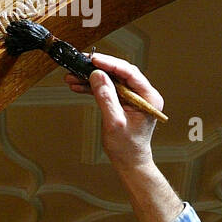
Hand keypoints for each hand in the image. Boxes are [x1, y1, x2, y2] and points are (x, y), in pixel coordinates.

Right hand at [65, 52, 164, 174]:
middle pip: (120, 73)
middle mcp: (142, 94)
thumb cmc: (128, 147)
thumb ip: (106, 97)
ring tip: (73, 76)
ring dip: (91, 78)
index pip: (130, 73)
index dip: (111, 64)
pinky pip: (108, 89)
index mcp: (148, 97)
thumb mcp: (115, 122)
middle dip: (98, 68)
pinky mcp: (123, 101)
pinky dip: (93, 87)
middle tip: (81, 63)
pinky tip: (78, 86)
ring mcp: (132, 97)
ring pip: (111, 79)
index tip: (94, 60)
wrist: (129, 162)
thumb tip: (97, 76)